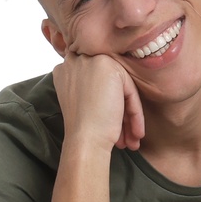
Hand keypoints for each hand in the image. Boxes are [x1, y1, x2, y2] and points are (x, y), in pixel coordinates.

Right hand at [52, 26, 145, 152]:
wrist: (84, 140)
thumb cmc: (83, 130)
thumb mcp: (82, 103)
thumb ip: (91, 89)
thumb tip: (113, 94)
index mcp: (65, 70)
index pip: (95, 83)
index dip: (107, 104)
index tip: (115, 126)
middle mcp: (75, 61)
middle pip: (109, 85)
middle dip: (121, 113)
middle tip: (127, 136)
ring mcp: (91, 61)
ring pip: (121, 89)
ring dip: (129, 117)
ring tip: (132, 140)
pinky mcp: (108, 66)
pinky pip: (129, 90)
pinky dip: (135, 113)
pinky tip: (136, 133)